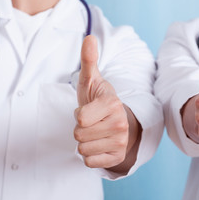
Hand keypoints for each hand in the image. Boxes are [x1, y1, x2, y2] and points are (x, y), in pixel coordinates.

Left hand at [74, 35, 129, 167]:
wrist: (117, 121)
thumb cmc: (99, 101)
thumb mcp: (92, 80)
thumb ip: (89, 60)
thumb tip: (89, 37)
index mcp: (112, 104)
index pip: (80, 119)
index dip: (78, 114)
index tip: (88, 109)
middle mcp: (120, 124)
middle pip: (79, 135)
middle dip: (80, 129)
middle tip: (91, 122)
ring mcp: (120, 142)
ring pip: (82, 150)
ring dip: (85, 141)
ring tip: (95, 131)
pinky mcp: (117, 157)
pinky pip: (89, 162)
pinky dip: (90, 155)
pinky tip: (98, 144)